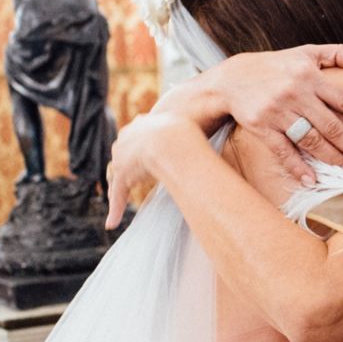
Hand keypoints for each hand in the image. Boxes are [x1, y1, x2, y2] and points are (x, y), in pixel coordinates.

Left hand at [106, 110, 203, 227]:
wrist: (172, 137)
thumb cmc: (191, 126)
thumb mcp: (199, 119)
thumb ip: (206, 122)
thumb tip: (230, 117)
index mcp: (144, 124)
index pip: (138, 138)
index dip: (140, 149)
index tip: (142, 156)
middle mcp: (128, 138)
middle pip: (124, 155)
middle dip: (124, 166)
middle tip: (130, 178)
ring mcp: (123, 157)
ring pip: (118, 176)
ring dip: (118, 191)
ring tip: (118, 203)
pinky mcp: (123, 174)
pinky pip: (118, 194)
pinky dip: (116, 209)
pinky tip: (112, 224)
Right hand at [158, 46, 342, 184]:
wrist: (231, 78)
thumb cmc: (274, 66)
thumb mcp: (303, 52)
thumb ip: (334, 53)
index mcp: (310, 76)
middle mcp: (296, 94)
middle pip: (331, 125)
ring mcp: (278, 112)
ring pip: (311, 140)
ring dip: (332, 158)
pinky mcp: (262, 127)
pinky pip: (283, 150)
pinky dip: (297, 167)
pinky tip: (312, 181)